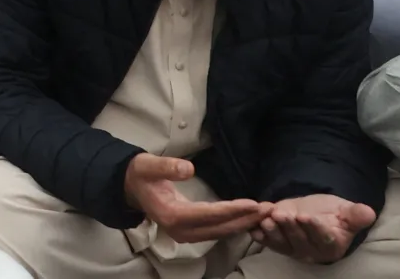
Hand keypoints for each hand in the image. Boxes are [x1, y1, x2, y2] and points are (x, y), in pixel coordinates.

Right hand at [123, 153, 269, 243]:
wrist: (130, 187)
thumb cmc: (140, 174)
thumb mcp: (148, 165)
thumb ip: (167, 167)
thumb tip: (189, 168)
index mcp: (171, 215)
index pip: (208, 214)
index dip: (232, 210)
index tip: (254, 203)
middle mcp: (180, 230)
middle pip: (219, 227)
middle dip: (245, 219)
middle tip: (269, 209)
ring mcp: (185, 234)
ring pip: (221, 232)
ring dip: (244, 224)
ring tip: (266, 213)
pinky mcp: (190, 233)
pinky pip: (217, 231)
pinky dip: (235, 225)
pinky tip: (249, 218)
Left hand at [257, 194, 376, 262]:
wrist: (316, 213)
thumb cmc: (334, 214)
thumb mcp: (346, 212)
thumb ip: (355, 215)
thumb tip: (369, 212)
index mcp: (332, 245)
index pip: (323, 238)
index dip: (315, 228)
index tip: (306, 216)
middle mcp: (313, 252)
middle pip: (300, 241)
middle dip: (290, 227)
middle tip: (282, 215)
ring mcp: (295, 250)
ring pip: (283, 243)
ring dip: (273, 232)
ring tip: (267, 220)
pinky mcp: (280, 245)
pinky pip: (270, 243)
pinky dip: (261, 237)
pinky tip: (254, 229)